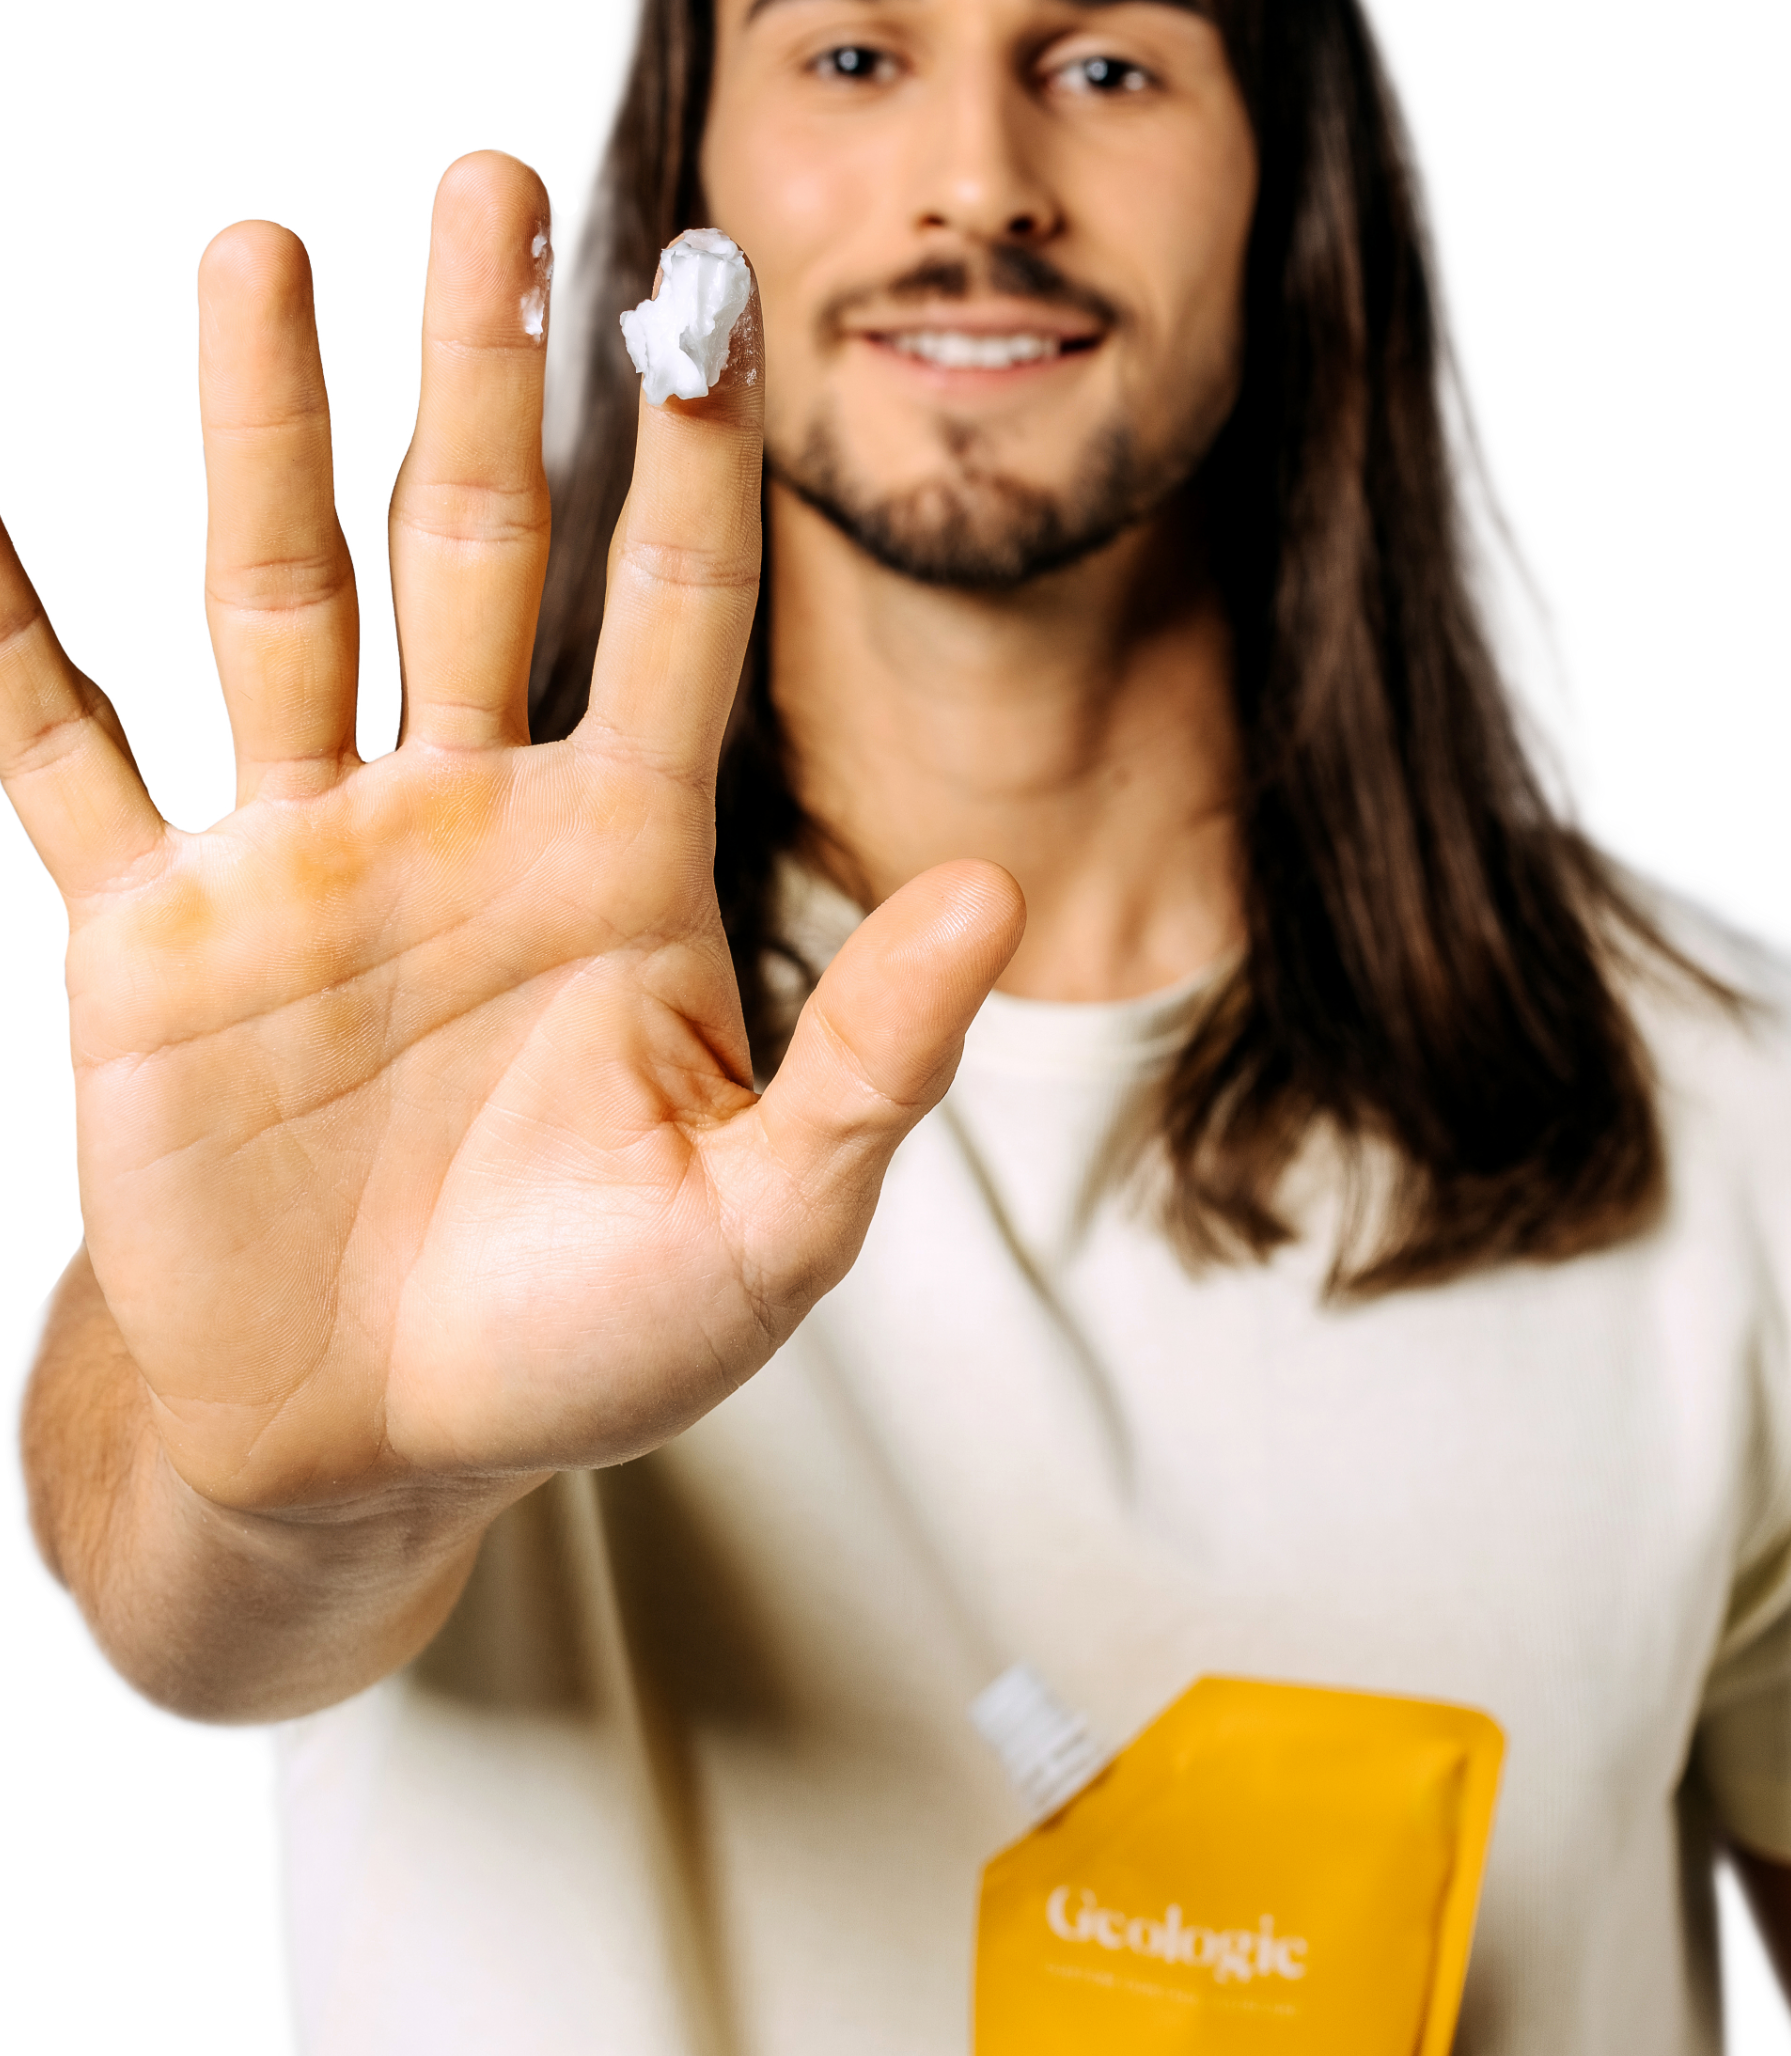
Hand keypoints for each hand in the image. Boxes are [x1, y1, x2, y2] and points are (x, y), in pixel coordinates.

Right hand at [0, 153, 1021, 1528]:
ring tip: (261, 249)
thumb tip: (1001, 890)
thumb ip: (873, 1056)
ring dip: (266, 432)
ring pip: (278, 601)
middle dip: (488, 378)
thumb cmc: (593, 1340)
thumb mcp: (771, 1221)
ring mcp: (304, 866)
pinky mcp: (155, 941)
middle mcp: (465, 827)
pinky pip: (64, 765)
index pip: (678, 622)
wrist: (381, 1439)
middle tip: (495, 190)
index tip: (718, 309)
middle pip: (481, 553)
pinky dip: (14, 650)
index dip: (699, 470)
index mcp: (622, 869)